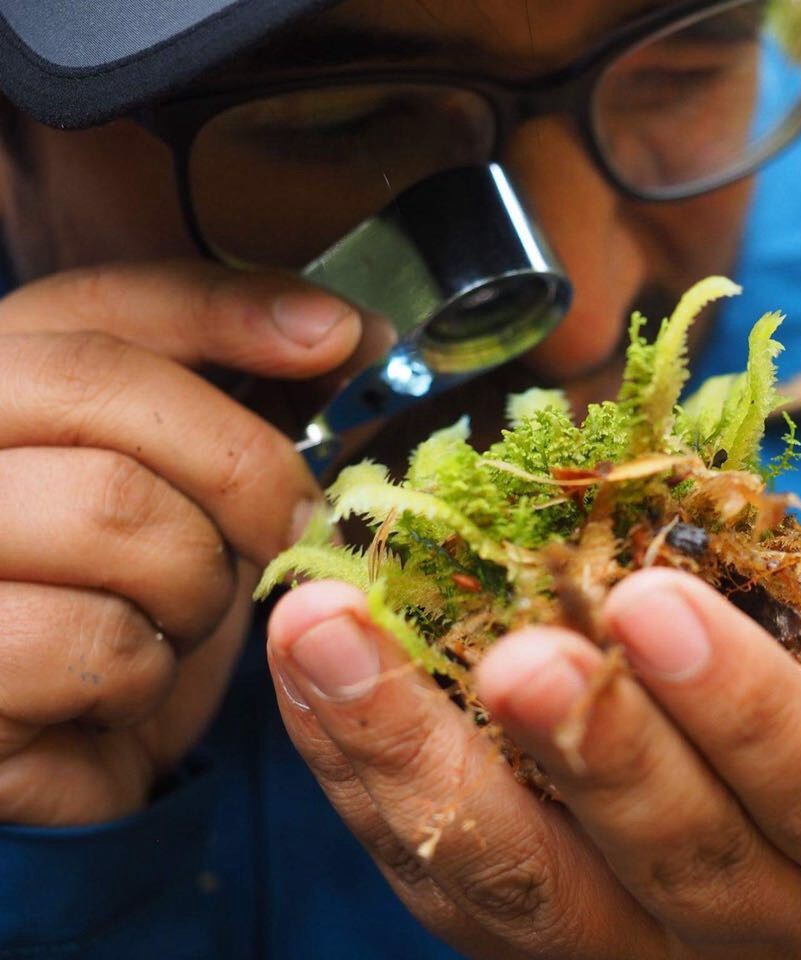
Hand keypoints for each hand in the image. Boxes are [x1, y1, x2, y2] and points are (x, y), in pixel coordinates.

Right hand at [0, 261, 361, 824]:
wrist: (61, 751)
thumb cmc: (132, 598)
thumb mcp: (191, 489)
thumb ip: (252, 401)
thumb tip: (356, 335)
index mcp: (1, 381)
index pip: (106, 300)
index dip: (230, 308)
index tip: (340, 337)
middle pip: (105, 390)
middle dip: (242, 465)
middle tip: (301, 528)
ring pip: (111, 510)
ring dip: (194, 585)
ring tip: (176, 621)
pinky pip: (90, 641)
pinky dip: (143, 675)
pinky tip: (118, 691)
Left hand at [268, 534, 800, 958]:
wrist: (775, 856)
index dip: (740, 701)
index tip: (654, 597)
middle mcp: (739, 923)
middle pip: (665, 852)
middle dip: (589, 746)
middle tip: (513, 647)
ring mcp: (609, 944)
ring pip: (510, 879)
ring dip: (412, 755)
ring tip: (327, 634)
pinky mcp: (507, 936)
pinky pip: (424, 867)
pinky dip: (356, 766)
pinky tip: (307, 671)